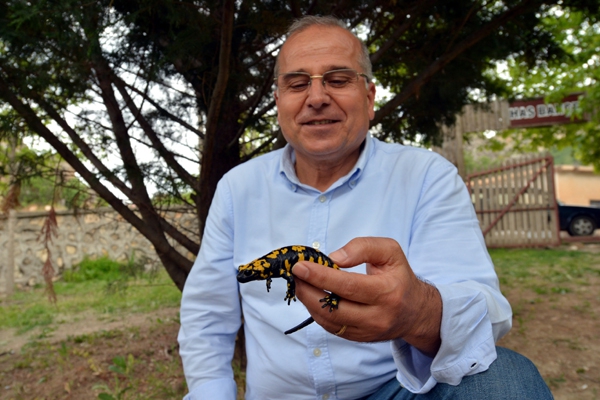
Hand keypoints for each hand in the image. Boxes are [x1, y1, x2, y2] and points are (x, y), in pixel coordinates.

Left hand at [293, 237, 440, 356]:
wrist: (415, 311)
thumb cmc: (399, 276)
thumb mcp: (390, 251)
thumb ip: (363, 247)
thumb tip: (335, 257)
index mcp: (388, 292)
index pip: (348, 286)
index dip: (321, 276)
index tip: (301, 266)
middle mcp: (378, 316)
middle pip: (335, 307)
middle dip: (308, 289)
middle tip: (295, 273)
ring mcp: (367, 331)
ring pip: (329, 320)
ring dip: (309, 300)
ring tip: (300, 282)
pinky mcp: (358, 338)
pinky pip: (331, 327)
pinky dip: (317, 311)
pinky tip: (311, 295)